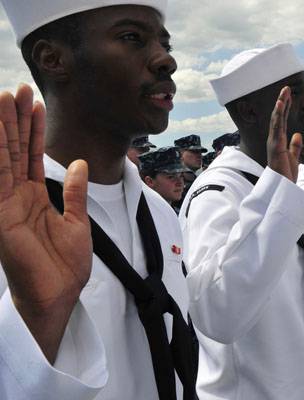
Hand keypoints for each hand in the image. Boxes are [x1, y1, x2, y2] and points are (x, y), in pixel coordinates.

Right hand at [0, 85, 91, 362]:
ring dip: (3, 129)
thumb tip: (78, 163)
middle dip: (15, 120)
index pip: (31, 155)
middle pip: (13, 150)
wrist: (59, 294)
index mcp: (34, 197)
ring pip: (2, 158)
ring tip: (4, 98)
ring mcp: (5, 204)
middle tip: (16, 89)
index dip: (32, 129)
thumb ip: (74, 192)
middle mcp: (16, 196)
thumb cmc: (64, 265)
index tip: (34, 102)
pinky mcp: (0, 215)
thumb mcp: (77, 221)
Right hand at [267, 86, 302, 181]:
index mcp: (279, 141)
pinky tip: (280, 104)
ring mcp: (273, 142)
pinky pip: (277, 128)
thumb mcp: (293, 158)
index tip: (288, 96)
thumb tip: (297, 134)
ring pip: (276, 120)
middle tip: (286, 88)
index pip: (282, 121)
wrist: (283, 188)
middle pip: (278, 117)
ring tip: (284, 92)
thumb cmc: (286, 176)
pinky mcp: (275, 146)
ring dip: (280, 105)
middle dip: (282, 102)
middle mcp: (274, 140)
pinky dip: (278, 115)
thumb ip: (295, 146)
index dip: (285, 108)